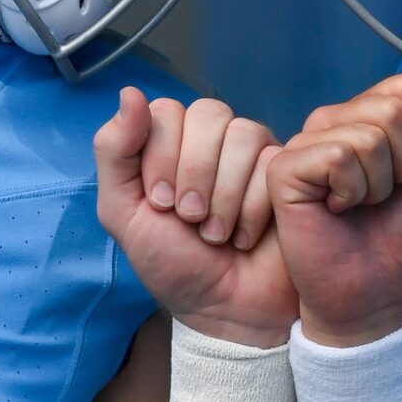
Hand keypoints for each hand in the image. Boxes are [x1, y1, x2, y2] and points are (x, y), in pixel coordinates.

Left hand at [95, 89, 297, 345]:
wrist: (224, 310)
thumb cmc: (174, 264)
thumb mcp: (124, 213)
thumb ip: (115, 152)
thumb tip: (130, 91)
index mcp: (170, 143)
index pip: (165, 111)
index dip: (162, 157)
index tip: (160, 205)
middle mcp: (212, 140)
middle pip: (207, 114)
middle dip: (194, 174)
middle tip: (190, 219)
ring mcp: (252, 154)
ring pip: (242, 133)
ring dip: (224, 193)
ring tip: (216, 233)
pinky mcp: (286, 172)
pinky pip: (273, 160)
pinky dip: (252, 207)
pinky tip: (245, 236)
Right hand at [266, 74, 401, 345]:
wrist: (379, 291)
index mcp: (371, 117)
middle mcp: (336, 122)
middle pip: (391, 108)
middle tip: (387, 195)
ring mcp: (308, 143)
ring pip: (368, 135)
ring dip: (379, 184)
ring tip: (363, 204)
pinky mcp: (285, 168)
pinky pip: (338, 156)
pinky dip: (352, 191)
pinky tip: (338, 208)